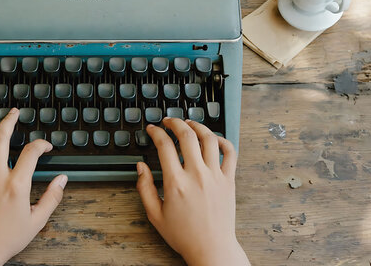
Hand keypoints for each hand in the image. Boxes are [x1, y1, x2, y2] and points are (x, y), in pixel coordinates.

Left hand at [0, 108, 67, 265]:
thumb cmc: (6, 238)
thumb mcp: (37, 221)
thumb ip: (52, 198)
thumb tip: (62, 180)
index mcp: (16, 185)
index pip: (31, 152)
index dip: (41, 144)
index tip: (45, 146)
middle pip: (1, 138)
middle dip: (10, 121)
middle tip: (14, 113)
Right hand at [136, 118, 248, 265]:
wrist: (212, 248)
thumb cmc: (184, 235)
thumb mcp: (155, 214)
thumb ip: (144, 188)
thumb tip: (141, 167)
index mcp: (176, 183)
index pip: (164, 146)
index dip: (156, 133)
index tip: (153, 130)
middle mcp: (197, 175)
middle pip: (187, 136)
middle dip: (175, 123)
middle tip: (169, 121)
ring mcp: (215, 176)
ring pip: (209, 139)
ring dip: (198, 126)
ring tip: (190, 123)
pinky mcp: (229, 180)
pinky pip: (230, 152)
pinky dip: (223, 140)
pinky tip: (213, 139)